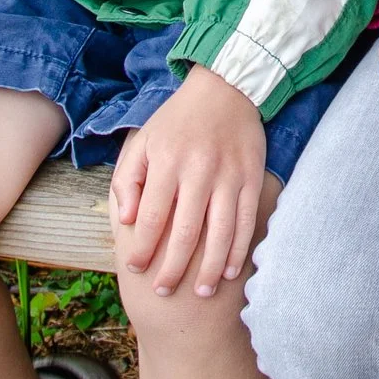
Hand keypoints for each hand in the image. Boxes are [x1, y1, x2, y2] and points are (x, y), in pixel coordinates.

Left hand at [111, 65, 267, 298]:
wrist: (226, 86)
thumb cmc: (177, 119)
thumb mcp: (142, 141)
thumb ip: (127, 180)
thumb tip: (126, 220)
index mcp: (167, 162)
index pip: (151, 217)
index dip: (142, 248)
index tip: (136, 268)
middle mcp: (199, 171)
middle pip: (184, 233)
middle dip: (172, 269)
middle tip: (164, 291)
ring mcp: (229, 175)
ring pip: (220, 233)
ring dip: (210, 269)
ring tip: (200, 292)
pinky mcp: (252, 176)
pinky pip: (247, 220)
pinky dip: (240, 249)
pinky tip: (232, 270)